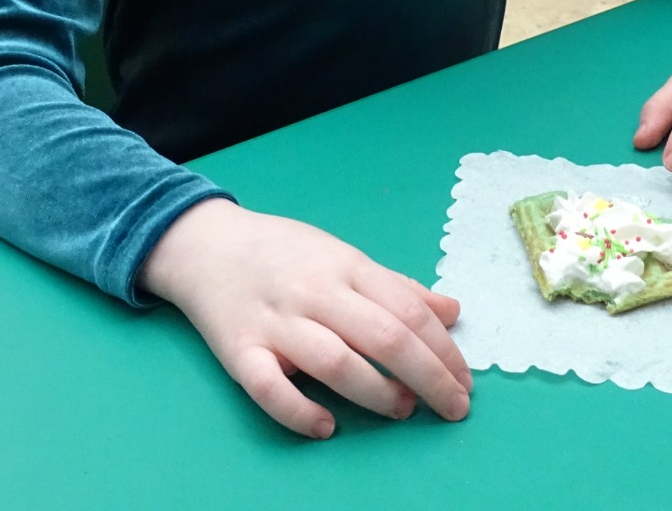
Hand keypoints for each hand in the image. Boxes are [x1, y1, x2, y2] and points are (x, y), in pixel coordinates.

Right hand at [140, 199, 471, 439]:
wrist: (205, 244)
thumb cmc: (283, 252)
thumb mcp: (343, 256)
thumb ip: (397, 286)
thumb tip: (452, 311)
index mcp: (346, 267)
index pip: (409, 311)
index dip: (445, 350)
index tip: (466, 382)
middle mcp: (315, 292)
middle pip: (384, 337)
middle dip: (429, 377)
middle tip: (453, 408)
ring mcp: (275, 322)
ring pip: (334, 360)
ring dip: (376, 392)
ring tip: (403, 409)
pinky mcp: (238, 350)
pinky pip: (268, 387)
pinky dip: (299, 411)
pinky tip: (326, 427)